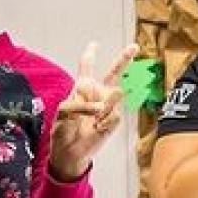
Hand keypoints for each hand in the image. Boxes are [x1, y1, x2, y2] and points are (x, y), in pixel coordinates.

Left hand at [49, 41, 137, 181]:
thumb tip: (99, 105)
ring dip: (104, 106)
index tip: (95, 45)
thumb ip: (79, 103)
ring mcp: (107, 107)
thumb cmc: (63, 132)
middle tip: (134, 47)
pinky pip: (113, 115)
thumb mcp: (63, 112)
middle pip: (113, 73)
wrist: (70, 153)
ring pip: (115, 96)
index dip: (90, 55)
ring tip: (93, 120)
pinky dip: (103, 122)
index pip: (87, 68)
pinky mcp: (113, 120)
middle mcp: (97, 95)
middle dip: (124, 60)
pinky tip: (96, 128)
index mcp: (82, 89)